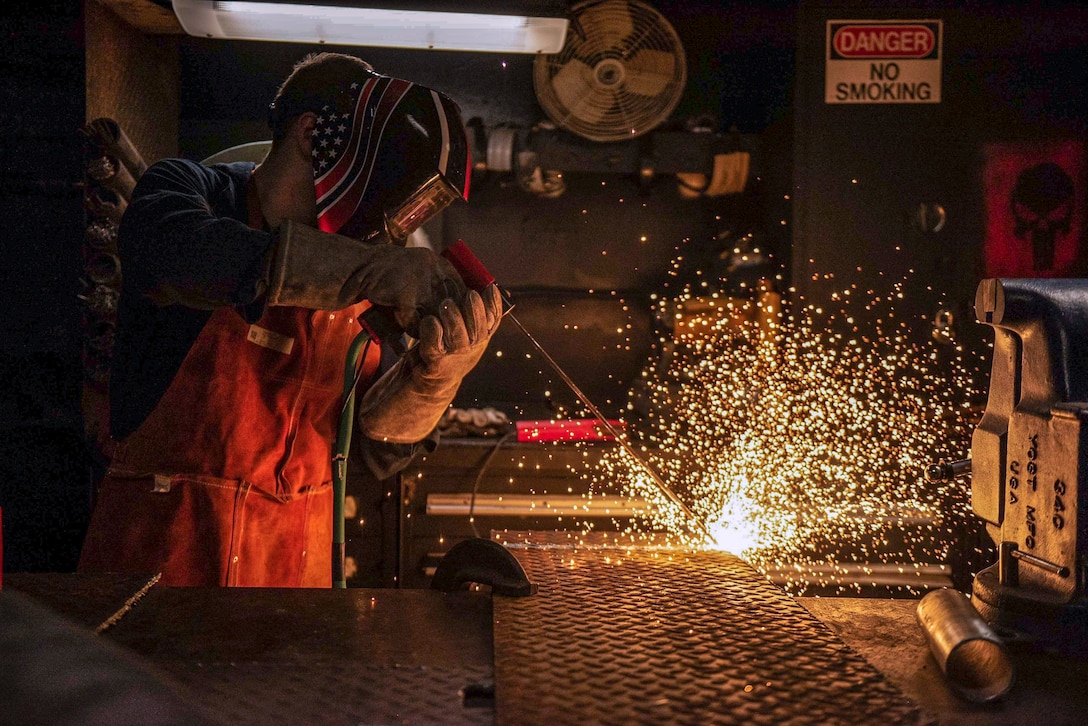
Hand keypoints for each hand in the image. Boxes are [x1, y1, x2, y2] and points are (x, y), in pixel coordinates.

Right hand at [265, 221, 465, 334]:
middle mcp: (432, 267)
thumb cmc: (384, 278)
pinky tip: (403, 328)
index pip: (462, 291)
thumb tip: (458, 315)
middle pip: (450, 305)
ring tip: (421, 334)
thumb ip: (434, 290)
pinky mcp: (404, 292)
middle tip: (440, 337)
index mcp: (438, 262)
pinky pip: (414, 320)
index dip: (459, 312)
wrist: (353, 270)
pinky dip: (409, 328)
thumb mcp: (414, 276)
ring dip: (427, 328)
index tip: (453, 327)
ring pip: (433, 315)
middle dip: (444, 324)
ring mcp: (419, 278)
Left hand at [356, 284, 502, 443]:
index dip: (494, 305)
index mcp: (480, 337)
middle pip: (478, 329)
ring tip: (446, 303)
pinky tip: (428, 321)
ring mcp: (454, 357)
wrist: (425, 384)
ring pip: (458, 337)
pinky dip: (431, 331)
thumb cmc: (443, 348)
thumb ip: (466, 312)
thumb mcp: (460, 331)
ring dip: (453, 319)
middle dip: (474, 311)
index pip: (493, 320)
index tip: (489, 289)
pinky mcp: (434, 363)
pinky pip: (434, 345)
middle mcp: (471, 348)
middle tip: (468, 294)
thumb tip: (472, 283)